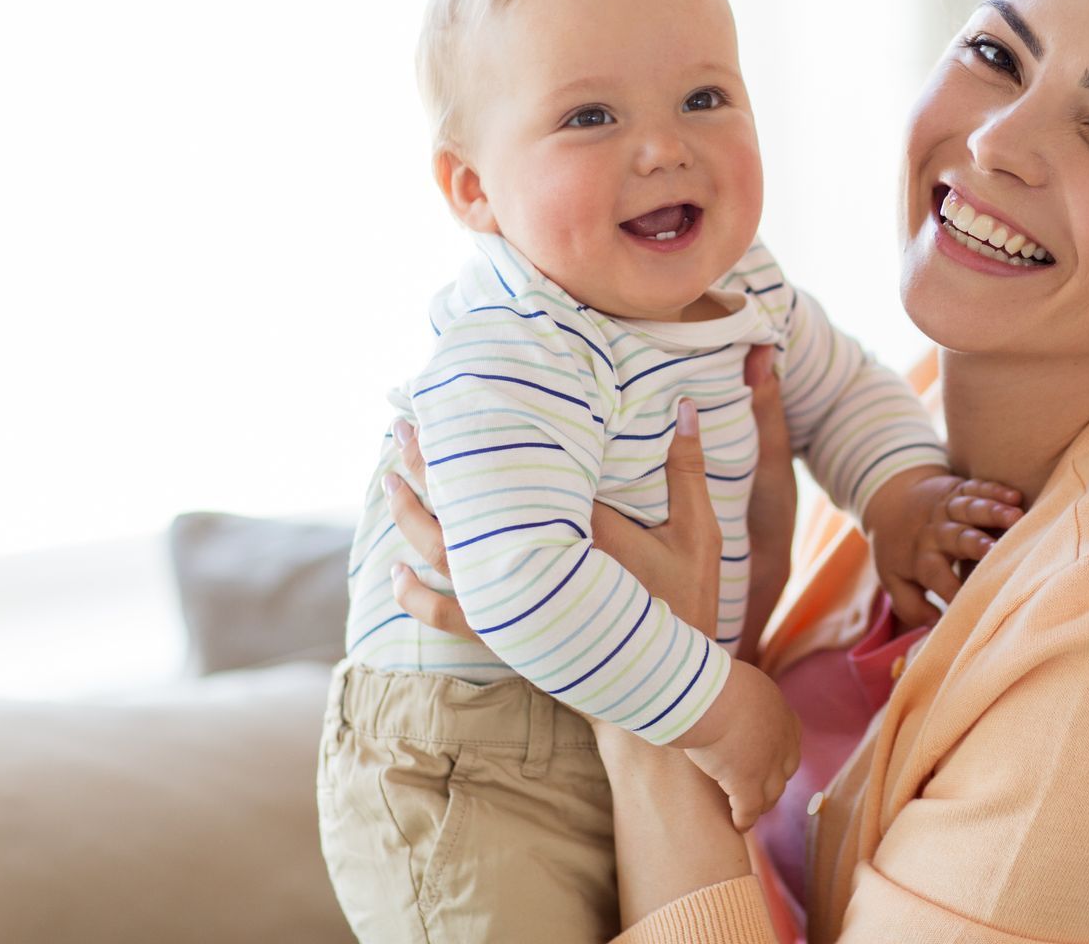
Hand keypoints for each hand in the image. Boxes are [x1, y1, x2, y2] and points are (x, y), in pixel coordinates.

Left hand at [387, 400, 799, 830]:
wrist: (662, 686)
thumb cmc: (686, 605)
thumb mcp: (698, 535)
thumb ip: (688, 470)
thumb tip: (688, 405)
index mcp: (581, 533)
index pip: (523, 475)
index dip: (490, 436)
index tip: (466, 402)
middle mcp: (537, 568)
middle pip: (467, 510)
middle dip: (431, 465)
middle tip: (405, 425)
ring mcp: (516, 605)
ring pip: (446, 557)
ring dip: (411, 517)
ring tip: (390, 478)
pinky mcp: (507, 635)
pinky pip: (447, 615)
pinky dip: (416, 596)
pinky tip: (396, 572)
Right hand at [677, 658, 799, 831]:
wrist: (707, 694)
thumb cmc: (710, 680)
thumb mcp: (733, 681)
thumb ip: (735, 693)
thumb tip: (716, 688)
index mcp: (780, 712)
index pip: (789, 740)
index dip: (779, 753)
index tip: (770, 761)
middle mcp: (781, 741)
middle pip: (785, 770)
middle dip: (774, 780)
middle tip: (761, 789)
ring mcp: (767, 765)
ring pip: (771, 794)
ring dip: (761, 803)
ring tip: (751, 811)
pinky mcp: (746, 784)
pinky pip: (749, 810)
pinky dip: (744, 819)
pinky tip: (737, 825)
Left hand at [864, 468, 1024, 627]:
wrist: (889, 499)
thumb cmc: (899, 549)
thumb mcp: (893, 579)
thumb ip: (910, 606)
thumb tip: (935, 624)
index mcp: (921, 557)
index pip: (938, 577)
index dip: (953, 590)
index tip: (972, 604)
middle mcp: (936, 532)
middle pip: (957, 537)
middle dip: (976, 544)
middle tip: (994, 551)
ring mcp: (948, 507)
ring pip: (970, 508)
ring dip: (992, 511)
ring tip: (1015, 516)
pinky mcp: (959, 488)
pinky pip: (977, 487)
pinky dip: (995, 490)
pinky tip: (1014, 496)